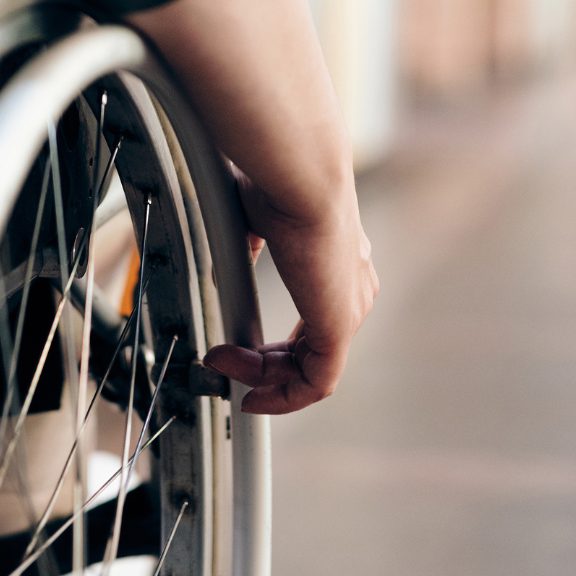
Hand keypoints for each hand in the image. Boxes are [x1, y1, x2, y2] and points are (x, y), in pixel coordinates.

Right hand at [205, 174, 377, 413]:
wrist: (301, 178)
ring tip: (222, 365)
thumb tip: (232, 264)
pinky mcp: (340, 328)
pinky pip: (316, 383)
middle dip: (262, 366)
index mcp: (340, 264)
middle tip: (222, 361)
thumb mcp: (258, 220)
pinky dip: (282, 397)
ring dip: (260, 377)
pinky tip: (250, 392)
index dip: (275, 345)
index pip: (314, 323)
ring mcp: (350, 310)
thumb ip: (250, 248)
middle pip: (311, 352)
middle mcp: (352, 289)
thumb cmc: (280, 183)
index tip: (237, 348)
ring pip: (309, 369)